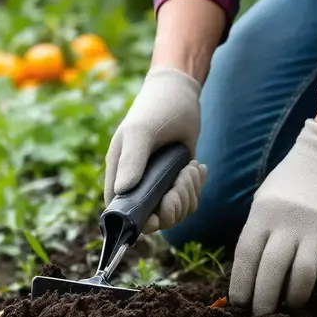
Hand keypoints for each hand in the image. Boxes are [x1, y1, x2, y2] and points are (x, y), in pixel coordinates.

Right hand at [104, 66, 207, 233]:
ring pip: (175, 212)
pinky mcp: (177, 181)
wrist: (180, 93)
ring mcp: (158, 185)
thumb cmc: (155, 109)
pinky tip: (196, 166)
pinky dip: (196, 187)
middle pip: (155, 220)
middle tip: (181, 179)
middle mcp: (137, 185)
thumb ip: (131, 161)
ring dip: (189, 193)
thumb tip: (121, 191)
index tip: (160, 210)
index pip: (122, 215)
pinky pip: (188, 201)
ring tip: (190, 167)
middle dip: (174, 205)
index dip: (141, 222)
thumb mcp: (142, 132)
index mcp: (119, 176)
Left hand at [230, 120, 316, 314]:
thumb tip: (249, 277)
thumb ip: (258, 233)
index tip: (238, 304)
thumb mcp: (265, 201)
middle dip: (264, 301)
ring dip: (294, 299)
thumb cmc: (292, 183)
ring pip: (302, 277)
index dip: (241, 284)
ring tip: (290, 305)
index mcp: (263, 214)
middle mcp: (288, 223)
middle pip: (272, 271)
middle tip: (263, 316)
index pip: (246, 255)